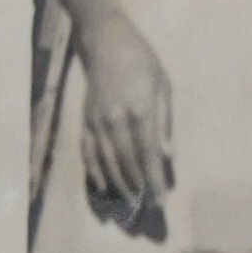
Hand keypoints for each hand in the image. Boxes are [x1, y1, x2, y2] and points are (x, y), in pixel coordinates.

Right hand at [78, 11, 172, 212]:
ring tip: (130, 205)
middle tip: (148, 210)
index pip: (148, 153)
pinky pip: (88, 154)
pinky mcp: (84, 122)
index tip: (161, 200)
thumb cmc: (142, 62)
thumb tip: (167, 154)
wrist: (106, 42)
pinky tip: (104, 189)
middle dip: (139, 188)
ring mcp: (96, 122)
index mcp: (139, 110)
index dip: (154, 179)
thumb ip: (164, 121)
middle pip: (126, 163)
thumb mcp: (164, 86)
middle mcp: (115, 120)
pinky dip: (95, 174)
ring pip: (106, 162)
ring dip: (119, 186)